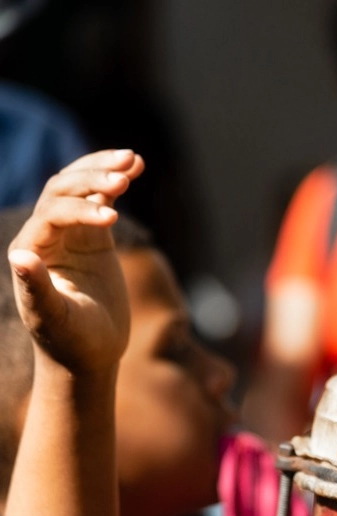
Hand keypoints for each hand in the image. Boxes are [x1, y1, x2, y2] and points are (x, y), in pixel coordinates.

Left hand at [7, 149, 144, 373]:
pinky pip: (102, 200)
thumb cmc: (69, 342)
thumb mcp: (53, 319)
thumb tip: (21, 257)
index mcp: (31, 250)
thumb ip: (36, 288)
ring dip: (104, 170)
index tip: (113, 220)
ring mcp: (70, 234)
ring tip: (133, 160)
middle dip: (93, 179)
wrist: (87, 355)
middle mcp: (45, 236)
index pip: (53, 214)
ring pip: (81, 187)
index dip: (80, 210)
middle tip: (124, 176)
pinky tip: (137, 168)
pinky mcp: (94, 237)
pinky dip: (117, 182)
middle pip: (64, 190)